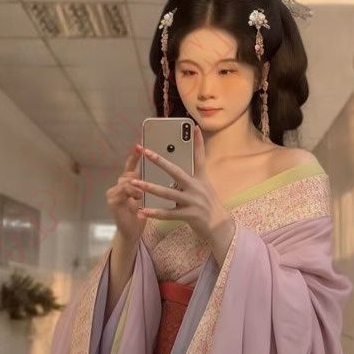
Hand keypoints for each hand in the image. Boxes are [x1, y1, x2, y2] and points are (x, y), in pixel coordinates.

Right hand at [106, 144, 147, 245]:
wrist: (133, 233)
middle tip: (142, 151)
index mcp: (130, 182)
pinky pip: (122, 193)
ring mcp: (114, 193)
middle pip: (128, 171)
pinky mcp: (113, 202)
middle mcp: (120, 185)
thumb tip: (169, 166)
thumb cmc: (144, 214)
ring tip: (143, 187)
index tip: (142, 142)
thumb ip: (154, 182)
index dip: (136, 154)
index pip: (133, 165)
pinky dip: (131, 193)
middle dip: (136, 163)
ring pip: (125, 181)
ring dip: (136, 183)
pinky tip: (138, 196)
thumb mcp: (151, 196)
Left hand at [134, 125, 234, 254]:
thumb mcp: (204, 186)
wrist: (219, 226)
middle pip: (175, 171)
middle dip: (159, 161)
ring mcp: (192, 201)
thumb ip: (193, 175)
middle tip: (145, 151)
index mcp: (200, 178)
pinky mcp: (189, 215)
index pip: (199, 157)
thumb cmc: (208, 205)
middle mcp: (196, 187)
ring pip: (167, 193)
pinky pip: (168, 214)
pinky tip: (143, 211)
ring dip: (149, 187)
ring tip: (135, 182)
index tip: (194, 127)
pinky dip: (155, 213)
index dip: (198, 142)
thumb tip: (181, 165)